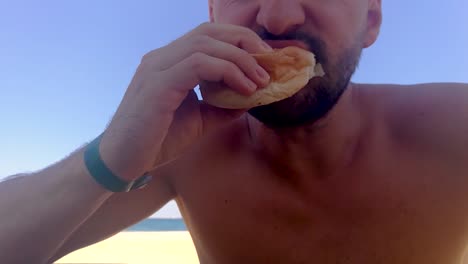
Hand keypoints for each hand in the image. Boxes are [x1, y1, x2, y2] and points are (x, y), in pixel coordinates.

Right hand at [99, 22, 271, 179]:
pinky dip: (228, 72)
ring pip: (206, 44)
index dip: (239, 41)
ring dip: (240, 59)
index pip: (208, 36)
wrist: (124, 163)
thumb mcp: (200, 119)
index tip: (264, 60)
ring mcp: (157, 68)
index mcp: (169, 62)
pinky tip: (244, 89)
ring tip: (260, 81)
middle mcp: (162, 58)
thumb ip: (224, 105)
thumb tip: (253, 96)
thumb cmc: (158, 140)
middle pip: (209, 32)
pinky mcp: (158, 85)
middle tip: (268, 63)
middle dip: (245, 42)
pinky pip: (199, 64)